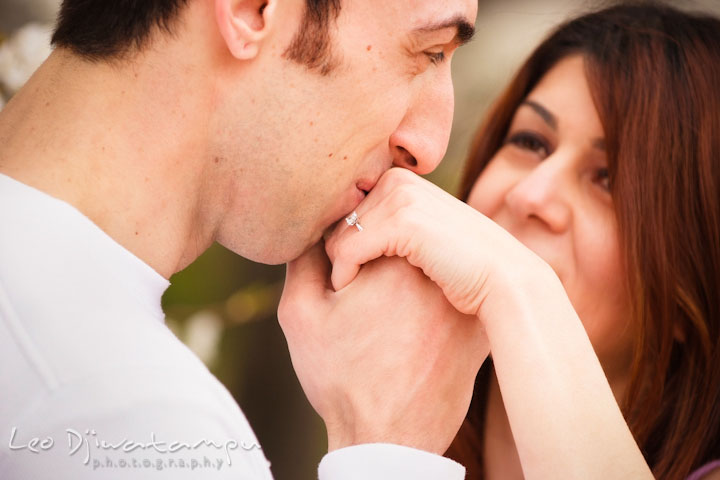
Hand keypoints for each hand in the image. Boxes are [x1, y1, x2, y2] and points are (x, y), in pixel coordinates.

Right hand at [278, 243, 487, 453]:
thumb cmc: (340, 378)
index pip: (376, 222)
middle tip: (365, 301)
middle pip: (407, 240)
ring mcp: (463, 302)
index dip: (352, 247)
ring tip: (387, 318)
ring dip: (408, 275)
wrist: (387, 439)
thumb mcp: (300, 315)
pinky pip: (451, 293)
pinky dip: (431, 299)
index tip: (344, 284)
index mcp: (395, 264)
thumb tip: (315, 227)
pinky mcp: (477, 327)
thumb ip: (303, 259)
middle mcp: (438, 276)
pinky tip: (410, 330)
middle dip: (382, 258)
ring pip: (431, 265)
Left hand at [325, 168, 550, 316]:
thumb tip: (345, 240)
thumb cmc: (465, 273)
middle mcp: (399, 180)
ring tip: (350, 293)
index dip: (341, 242)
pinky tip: (350, 292)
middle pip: (339, 221)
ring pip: (338, 235)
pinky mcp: (403, 221)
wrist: (508, 283)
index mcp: (402, 180)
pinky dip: (343, 274)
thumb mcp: (425, 242)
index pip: (347, 210)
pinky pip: (347, 249)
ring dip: (339, 267)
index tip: (346, 273)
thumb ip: (394, 232)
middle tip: (346, 286)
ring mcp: (402, 197)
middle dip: (337, 254)